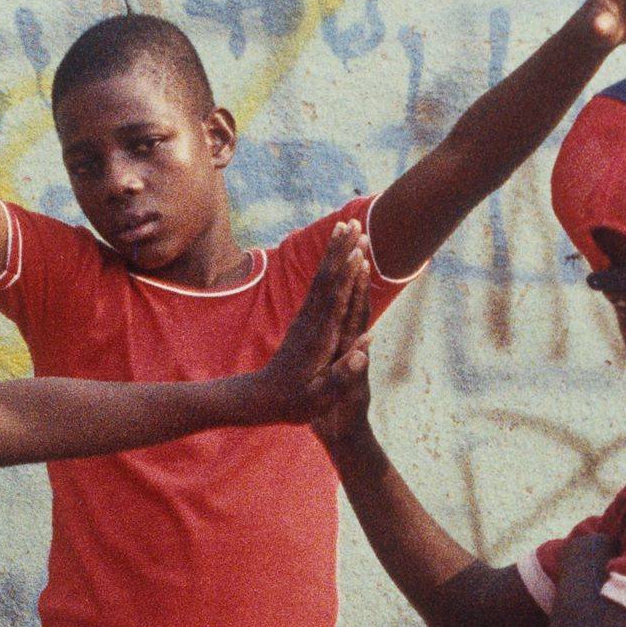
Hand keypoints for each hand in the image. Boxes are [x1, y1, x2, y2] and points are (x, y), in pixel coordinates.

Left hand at [253, 220, 378, 427]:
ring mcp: (305, 319)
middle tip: (355, 223)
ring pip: (321, 278)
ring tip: (345, 226)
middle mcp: (311, 322)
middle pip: (328, 279)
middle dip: (341, 250)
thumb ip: (341, 377)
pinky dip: (329, 266)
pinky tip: (335, 255)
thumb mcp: (319, 399)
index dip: (348, 276)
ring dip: (334, 251)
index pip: (335, 301)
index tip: (359, 251)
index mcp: (319, 339)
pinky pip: (318, 286)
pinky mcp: (304, 320)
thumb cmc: (293, 403)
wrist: (261, 399)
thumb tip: (364, 353)